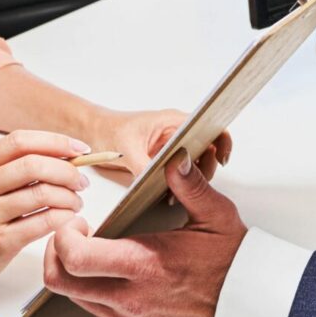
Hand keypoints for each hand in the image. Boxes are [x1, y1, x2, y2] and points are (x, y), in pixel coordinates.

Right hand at [0, 130, 92, 303]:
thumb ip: (11, 171)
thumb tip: (62, 157)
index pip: (19, 142)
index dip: (54, 141)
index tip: (78, 148)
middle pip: (33, 165)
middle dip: (67, 170)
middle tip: (81, 181)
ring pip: (42, 194)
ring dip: (69, 197)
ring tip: (76, 203)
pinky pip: (42, 222)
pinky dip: (63, 218)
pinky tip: (68, 219)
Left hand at [41, 152, 246, 316]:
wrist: (249, 310)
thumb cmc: (233, 264)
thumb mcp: (216, 216)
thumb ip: (190, 185)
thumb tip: (175, 157)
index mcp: (144, 264)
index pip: (75, 258)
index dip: (63, 237)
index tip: (79, 223)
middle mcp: (130, 298)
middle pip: (61, 282)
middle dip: (56, 254)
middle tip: (74, 237)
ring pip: (75, 298)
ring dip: (75, 273)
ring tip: (97, 253)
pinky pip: (96, 313)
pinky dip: (94, 291)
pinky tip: (114, 274)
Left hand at [99, 107, 231, 184]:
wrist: (93, 132)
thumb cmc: (109, 130)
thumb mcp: (126, 149)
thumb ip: (144, 165)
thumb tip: (160, 182)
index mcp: (173, 121)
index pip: (209, 126)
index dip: (222, 141)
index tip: (222, 160)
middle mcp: (176, 133)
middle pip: (207, 149)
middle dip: (204, 169)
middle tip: (192, 187)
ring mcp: (171, 147)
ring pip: (194, 163)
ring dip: (191, 179)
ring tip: (176, 195)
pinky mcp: (164, 160)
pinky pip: (180, 171)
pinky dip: (179, 184)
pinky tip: (170, 195)